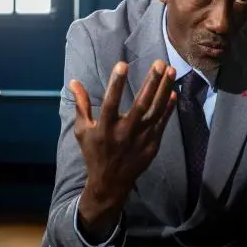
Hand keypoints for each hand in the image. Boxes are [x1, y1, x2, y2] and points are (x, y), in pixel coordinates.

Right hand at [70, 59, 176, 204]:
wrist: (110, 183)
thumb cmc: (94, 153)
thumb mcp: (83, 130)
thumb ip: (81, 105)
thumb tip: (73, 81)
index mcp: (105, 128)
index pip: (111, 102)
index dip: (116, 84)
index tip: (123, 64)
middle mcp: (125, 132)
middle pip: (141, 104)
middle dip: (151, 82)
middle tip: (160, 63)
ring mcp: (141, 139)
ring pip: (156, 111)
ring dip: (164, 89)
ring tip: (171, 70)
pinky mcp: (152, 144)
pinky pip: (162, 123)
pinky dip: (168, 108)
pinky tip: (173, 91)